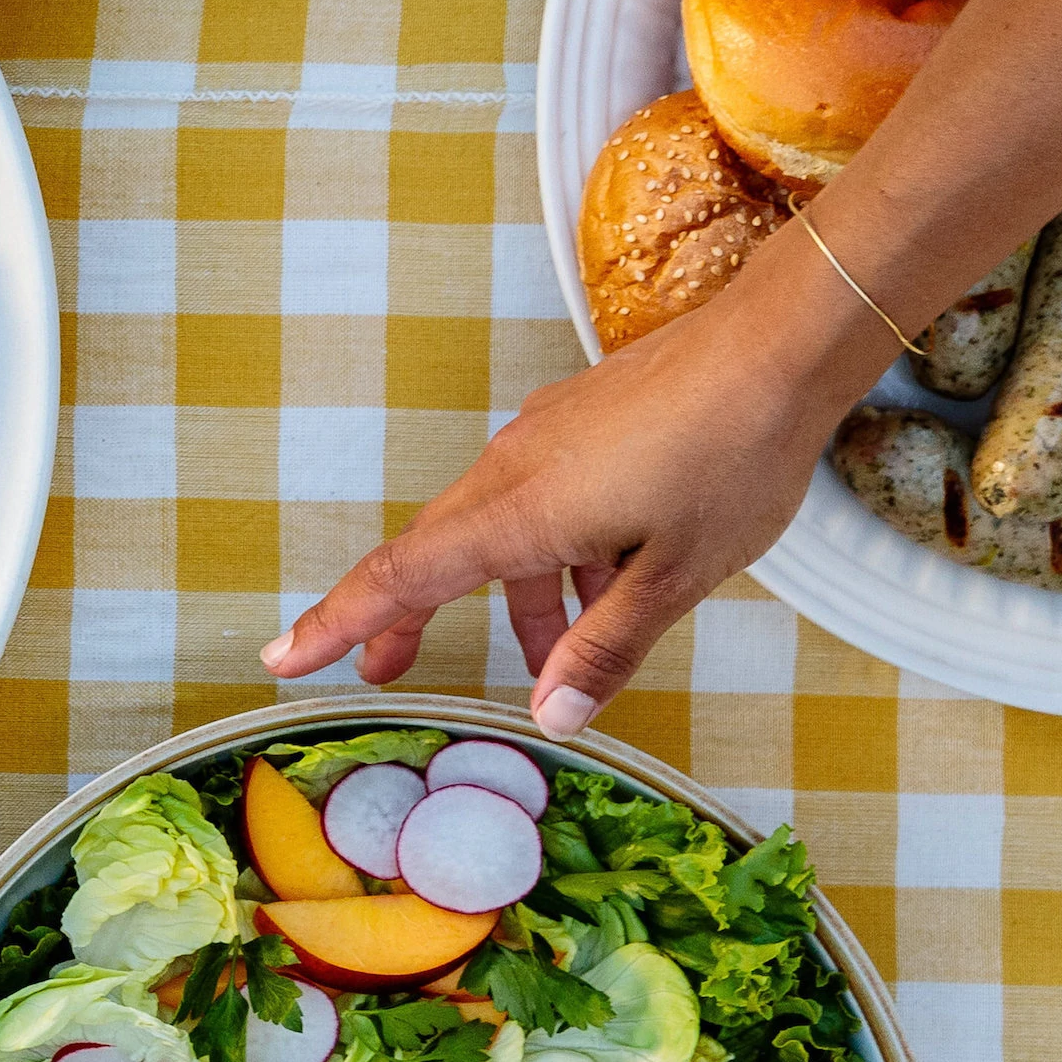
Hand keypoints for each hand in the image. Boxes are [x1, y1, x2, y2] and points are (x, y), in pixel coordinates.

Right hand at [259, 243, 873, 730]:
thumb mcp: (678, 575)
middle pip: (437, 554)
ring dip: (513, 594)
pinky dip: (551, 551)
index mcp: (523, 514)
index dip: (339, 623)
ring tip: (560, 649)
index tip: (283, 658)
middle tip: (389, 673)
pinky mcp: (576, 420)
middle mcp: (513, 470)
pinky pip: (538, 498)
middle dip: (411, 619)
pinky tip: (610, 575)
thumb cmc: (734, 458)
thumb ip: (607, 647)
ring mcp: (542, 438)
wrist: (777, 345)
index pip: (402, 577)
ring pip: (498, 530)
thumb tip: (551, 716)